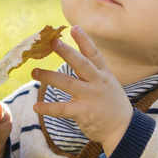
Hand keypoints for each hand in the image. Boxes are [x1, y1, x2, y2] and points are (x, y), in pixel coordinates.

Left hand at [32, 26, 132, 155]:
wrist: (123, 129)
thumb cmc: (112, 104)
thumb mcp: (108, 83)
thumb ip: (94, 72)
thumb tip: (77, 58)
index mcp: (104, 74)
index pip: (94, 54)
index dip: (84, 40)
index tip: (74, 28)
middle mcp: (98, 83)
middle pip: (80, 63)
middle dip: (66, 51)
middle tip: (51, 42)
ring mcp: (91, 97)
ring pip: (67, 83)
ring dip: (49, 76)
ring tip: (34, 72)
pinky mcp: (84, 113)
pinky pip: (62, 109)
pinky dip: (48, 108)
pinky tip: (36, 106)